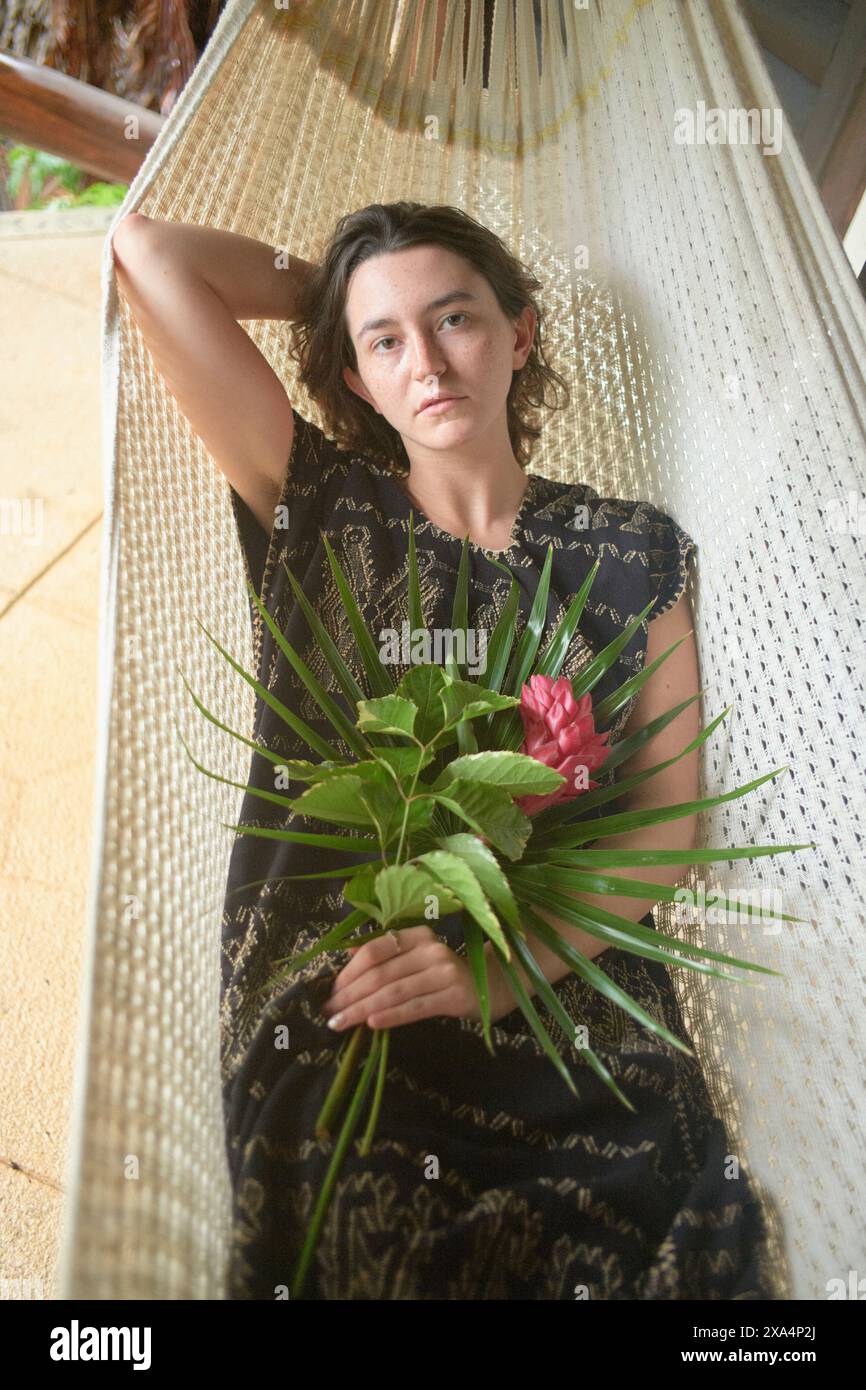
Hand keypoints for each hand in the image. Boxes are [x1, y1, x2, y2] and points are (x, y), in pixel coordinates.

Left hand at [320, 924, 483, 1030]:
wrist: (491, 986)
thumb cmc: (445, 973)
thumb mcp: (416, 958)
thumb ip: (385, 953)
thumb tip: (346, 953)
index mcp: (417, 935)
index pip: (374, 950)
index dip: (349, 971)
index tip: (330, 991)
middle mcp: (430, 949)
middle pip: (380, 973)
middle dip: (349, 995)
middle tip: (328, 1012)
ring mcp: (444, 972)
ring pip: (393, 992)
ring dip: (361, 1009)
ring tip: (340, 1023)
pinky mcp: (453, 996)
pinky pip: (414, 1007)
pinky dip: (390, 1016)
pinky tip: (370, 1024)